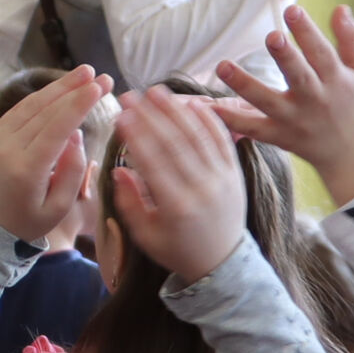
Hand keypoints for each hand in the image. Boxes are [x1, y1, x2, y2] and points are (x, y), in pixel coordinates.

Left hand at [0, 65, 107, 244]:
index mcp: (25, 170)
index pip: (55, 129)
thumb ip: (72, 170)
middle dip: (75, 91)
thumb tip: (76, 133)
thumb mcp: (59, 207)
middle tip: (101, 75)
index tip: (98, 87)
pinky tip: (62, 87)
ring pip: (31, 105)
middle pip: (45, 112)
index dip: (77, 105)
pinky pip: (21, 109)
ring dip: (59, 87)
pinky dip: (43, 96)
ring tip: (84, 72)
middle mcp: (7, 149)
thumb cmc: (31, 219)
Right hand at [107, 87, 248, 282]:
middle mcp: (202, 189)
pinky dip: (207, 120)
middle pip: (174, 143)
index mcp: (176, 207)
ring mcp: (222, 179)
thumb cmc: (177, 249)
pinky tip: (191, 103)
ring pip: (197, 136)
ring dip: (176, 110)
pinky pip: (221, 140)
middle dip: (150, 115)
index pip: (153, 162)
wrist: (222, 261)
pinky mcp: (235, 173)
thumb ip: (129, 202)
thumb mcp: (145, 235)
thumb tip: (118, 170)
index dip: (137, 136)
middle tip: (131, 95)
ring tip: (157, 90)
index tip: (121, 114)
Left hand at [211, 5, 353, 207]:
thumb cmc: (353, 102)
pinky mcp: (278, 136)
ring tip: (222, 65)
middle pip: (298, 76)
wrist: (351, 153)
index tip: (292, 9)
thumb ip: (351, 39)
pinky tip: (209, 106)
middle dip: (285, 56)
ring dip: (244, 84)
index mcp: (335, 80)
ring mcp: (294, 119)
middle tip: (271, 36)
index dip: (307, 31)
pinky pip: (252, 128)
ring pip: (267, 102)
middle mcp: (314, 100)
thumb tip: (340, 8)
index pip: (321, 52)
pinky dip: (231, 120)